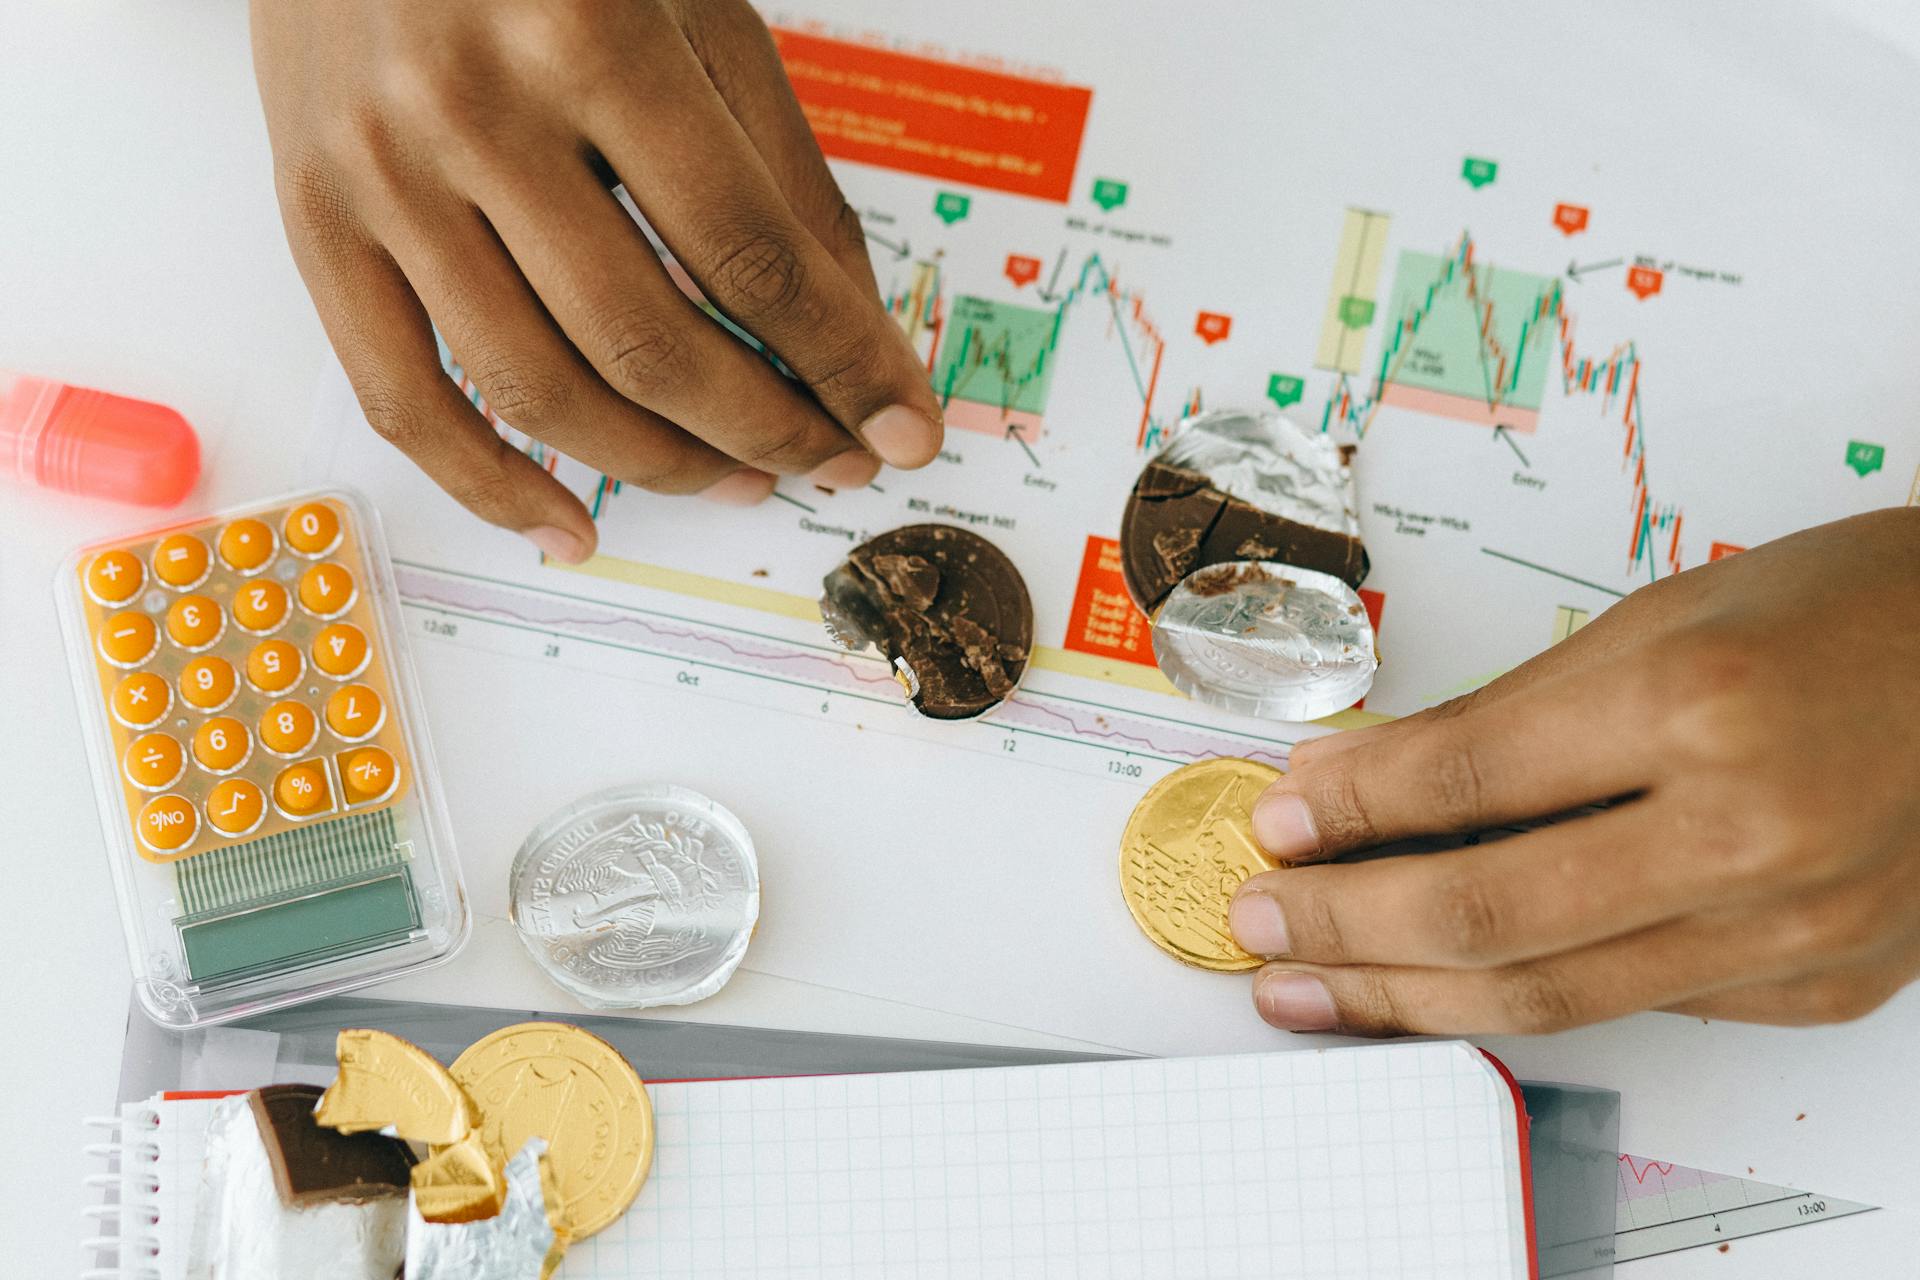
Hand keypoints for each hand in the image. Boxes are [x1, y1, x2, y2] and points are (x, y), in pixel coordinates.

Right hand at [251, 0, 942, 560]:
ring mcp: (379, 177)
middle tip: (832, 463)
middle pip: (647, 341)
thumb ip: (778, 171)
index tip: (901, 428)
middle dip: (766, 429)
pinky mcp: (313, 224)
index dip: (840, 361)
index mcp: (590, 35)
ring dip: (658, 466)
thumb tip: (855, 340)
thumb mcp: (694, 13)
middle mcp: (471, 110)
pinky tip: (571, 530)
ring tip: (739, 482)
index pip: (748, 253)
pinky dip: (491, 488)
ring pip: (535, 388)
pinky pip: (402, 401)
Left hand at [1228, 507, 1919, 1035]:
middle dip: (1344, 927)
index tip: (1277, 821)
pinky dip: (1529, 997)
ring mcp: (1797, 929)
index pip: (1466, 784)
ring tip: (1314, 990)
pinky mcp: (1824, 984)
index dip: (1350, 813)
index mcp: (1699, 705)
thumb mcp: (1661, 618)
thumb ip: (1506, 715)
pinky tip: (1446, 990)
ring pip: (1553, 995)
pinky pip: (1643, 1005)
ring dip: (1407, 998)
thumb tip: (1360, 782)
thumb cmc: (1846, 613)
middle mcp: (1752, 833)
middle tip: (1261, 922)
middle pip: (1488, 917)